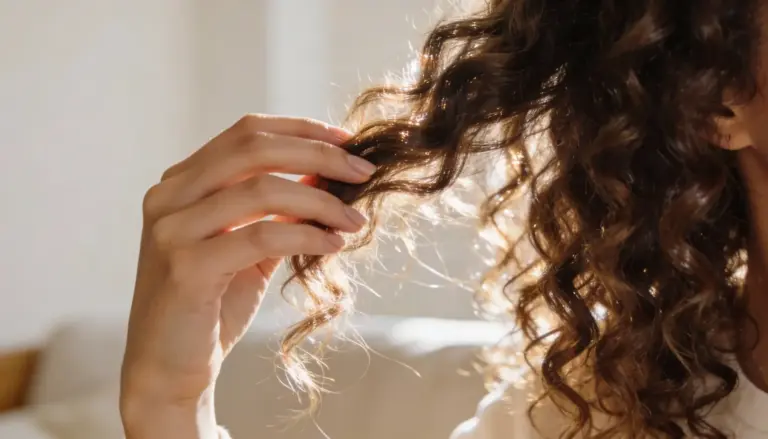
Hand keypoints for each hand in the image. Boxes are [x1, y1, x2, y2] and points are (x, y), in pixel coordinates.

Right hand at [120, 114, 373, 438]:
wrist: (168, 369)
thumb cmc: (212, 306)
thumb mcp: (250, 246)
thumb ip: (279, 208)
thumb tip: (327, 174)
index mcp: (180, 183)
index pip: (246, 132)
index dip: (301, 129)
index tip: (347, 140)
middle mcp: (168, 196)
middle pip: (254, 149)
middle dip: (319, 155)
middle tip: (364, 172)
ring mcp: (171, 229)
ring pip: (262, 190)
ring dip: (321, 202)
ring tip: (356, 220)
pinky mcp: (185, 266)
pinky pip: (262, 236)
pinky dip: (306, 235)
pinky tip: (333, 244)